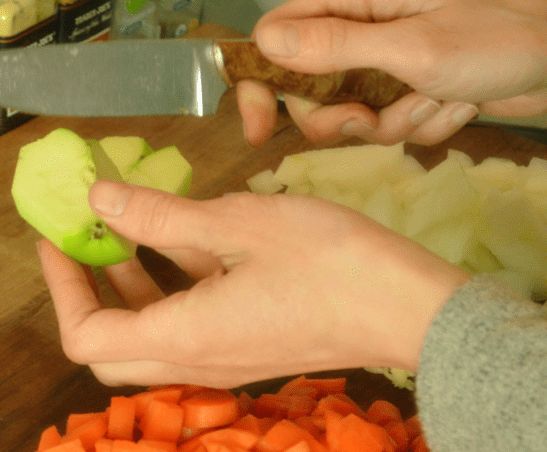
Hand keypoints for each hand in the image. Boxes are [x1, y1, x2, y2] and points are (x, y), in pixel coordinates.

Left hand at [37, 181, 469, 387]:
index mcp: (181, 338)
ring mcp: (222, 361)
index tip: (57, 241)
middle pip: (108, 350)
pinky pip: (188, 328)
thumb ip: (161, 217)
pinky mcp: (247, 349)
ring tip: (120, 232)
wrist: (413, 311)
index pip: (85, 338)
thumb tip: (100, 199)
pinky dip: (171, 290)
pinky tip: (183, 241)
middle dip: (85, 295)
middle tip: (79, 245)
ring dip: (127, 290)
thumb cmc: (331, 263)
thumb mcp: (237, 223)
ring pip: (149, 338)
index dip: (61, 289)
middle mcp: (193, 362)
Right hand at [238, 0, 546, 146]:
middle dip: (341, 119)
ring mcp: (388, 64)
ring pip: (353, 117)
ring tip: (437, 100)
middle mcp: (364, 31)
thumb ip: (337, 47)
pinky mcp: (412, 90)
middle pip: (310, 93)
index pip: (276, 40)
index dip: (260, 86)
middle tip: (372, 119)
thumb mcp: (412, 46)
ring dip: (394, 124)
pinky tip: (456, 104)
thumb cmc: (501, 35)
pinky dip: (424, 126)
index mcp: (355, 2)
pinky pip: (393, 127)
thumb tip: (268, 44)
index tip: (259, 130)